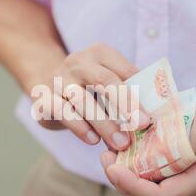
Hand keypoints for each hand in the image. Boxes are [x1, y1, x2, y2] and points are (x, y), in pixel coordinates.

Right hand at [34, 43, 149, 150]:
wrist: (46, 85)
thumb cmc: (88, 88)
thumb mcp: (108, 84)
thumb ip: (127, 94)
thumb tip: (152, 119)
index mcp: (99, 53)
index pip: (124, 71)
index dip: (139, 94)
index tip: (151, 117)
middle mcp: (77, 62)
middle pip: (104, 80)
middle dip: (125, 104)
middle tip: (141, 125)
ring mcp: (58, 79)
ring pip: (82, 100)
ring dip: (104, 123)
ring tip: (120, 143)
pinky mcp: (43, 97)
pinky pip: (62, 112)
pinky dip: (79, 127)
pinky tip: (93, 140)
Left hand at [100, 93, 195, 195]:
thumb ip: (184, 138)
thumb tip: (154, 151)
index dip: (132, 186)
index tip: (112, 168)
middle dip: (123, 183)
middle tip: (105, 158)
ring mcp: (192, 182)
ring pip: (151, 192)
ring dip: (128, 177)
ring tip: (111, 154)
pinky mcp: (187, 173)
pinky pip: (157, 180)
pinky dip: (138, 170)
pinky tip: (127, 151)